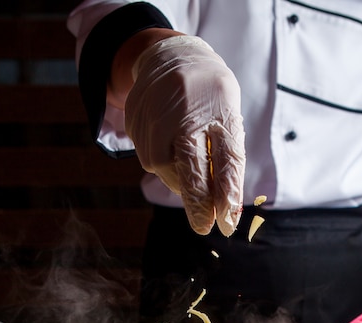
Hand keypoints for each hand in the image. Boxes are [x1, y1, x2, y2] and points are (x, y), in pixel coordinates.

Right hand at [125, 35, 244, 235]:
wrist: (170, 57)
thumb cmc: (209, 93)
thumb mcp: (229, 117)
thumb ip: (228, 160)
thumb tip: (227, 208)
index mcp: (211, 110)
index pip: (222, 161)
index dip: (224, 196)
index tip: (225, 225)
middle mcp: (179, 113)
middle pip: (187, 172)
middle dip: (197, 204)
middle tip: (203, 226)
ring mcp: (152, 117)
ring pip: (164, 170)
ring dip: (179, 179)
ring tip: (187, 159)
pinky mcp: (133, 121)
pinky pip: (149, 157)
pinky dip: (163, 162)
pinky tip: (168, 143)